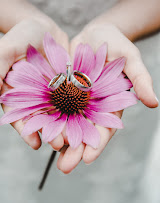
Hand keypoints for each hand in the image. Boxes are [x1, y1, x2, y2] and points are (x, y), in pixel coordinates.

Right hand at [0, 17, 68, 149]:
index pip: (19, 115)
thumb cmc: (22, 34)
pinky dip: (78, 111)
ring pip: (58, 114)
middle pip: (41, 119)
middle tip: (61, 145)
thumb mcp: (7, 48)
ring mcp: (52, 94)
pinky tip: (86, 121)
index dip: (26, 130)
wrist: (44, 28)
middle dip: (50, 133)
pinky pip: (73, 101)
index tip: (36, 143)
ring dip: (65, 127)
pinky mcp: (67, 87)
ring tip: (74, 140)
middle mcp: (34, 97)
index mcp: (16, 93)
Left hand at [56, 23, 157, 173]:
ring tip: (50, 155)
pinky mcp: (63, 92)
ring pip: (68, 124)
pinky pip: (55, 108)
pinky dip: (48, 120)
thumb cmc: (115, 44)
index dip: (97, 143)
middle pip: (84, 132)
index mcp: (111, 103)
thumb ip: (140, 79)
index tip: (87, 158)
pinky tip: (39, 131)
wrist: (94, 35)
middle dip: (75, 150)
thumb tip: (154, 103)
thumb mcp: (130, 59)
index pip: (106, 128)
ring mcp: (77, 100)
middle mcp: (93, 106)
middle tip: (65, 167)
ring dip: (59, 140)